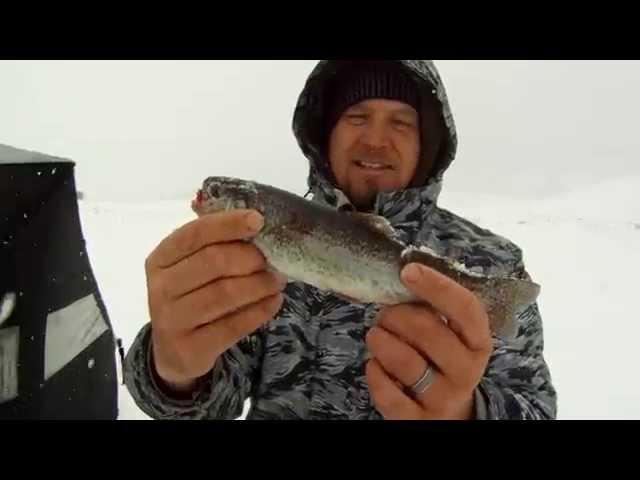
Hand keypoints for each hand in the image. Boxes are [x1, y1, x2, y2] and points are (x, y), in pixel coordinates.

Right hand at [145, 209, 286, 393]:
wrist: (174, 352)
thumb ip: (213, 245)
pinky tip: (275, 301)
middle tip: (272, 259)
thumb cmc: (190, 297)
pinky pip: (233, 325)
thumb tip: (256, 222)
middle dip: (250, 257)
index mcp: (160, 259)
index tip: (258, 220)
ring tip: (277, 280)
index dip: (228, 224)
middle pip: (213, 261)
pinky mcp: (190, 348)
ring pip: (225, 293)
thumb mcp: (190, 268)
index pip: (195, 234)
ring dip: (259, 284)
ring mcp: (172, 320)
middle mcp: (161, 288)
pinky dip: (260, 311)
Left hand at [365, 263, 492, 419]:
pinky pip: (386, 391)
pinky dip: (374, 371)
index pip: (466, 308)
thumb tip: (403, 274)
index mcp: (478, 342)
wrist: (449, 413)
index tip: (408, 270)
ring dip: (380, 340)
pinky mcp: (416, 420)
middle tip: (384, 315)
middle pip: (428, 331)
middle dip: (395, 315)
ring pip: (404, 361)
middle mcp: (466, 371)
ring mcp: (443, 398)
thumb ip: (432, 308)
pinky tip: (376, 364)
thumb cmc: (441, 359)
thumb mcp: (449, 335)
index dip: (437, 286)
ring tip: (376, 336)